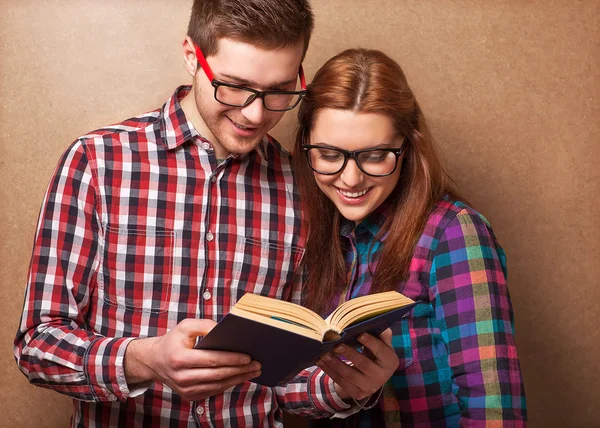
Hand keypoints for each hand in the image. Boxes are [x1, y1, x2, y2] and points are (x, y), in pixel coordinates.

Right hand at [125, 318, 260, 400]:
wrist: (155, 362)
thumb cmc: (173, 341)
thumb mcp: (185, 326)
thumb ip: (204, 325)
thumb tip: (224, 330)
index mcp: (180, 358)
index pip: (211, 360)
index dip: (231, 359)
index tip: (248, 356)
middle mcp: (182, 377)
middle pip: (218, 375)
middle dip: (240, 370)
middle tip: (257, 364)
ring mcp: (186, 389)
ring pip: (218, 385)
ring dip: (238, 379)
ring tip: (253, 371)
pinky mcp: (190, 396)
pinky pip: (214, 390)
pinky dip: (229, 384)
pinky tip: (240, 376)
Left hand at [315, 328, 398, 400]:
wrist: (371, 375)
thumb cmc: (375, 352)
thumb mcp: (381, 342)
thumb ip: (380, 332)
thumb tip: (371, 320)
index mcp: (390, 361)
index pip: (381, 351)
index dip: (370, 343)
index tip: (359, 334)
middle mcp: (382, 376)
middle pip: (364, 364)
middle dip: (349, 353)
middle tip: (336, 344)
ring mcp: (370, 387)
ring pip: (350, 375)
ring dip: (335, 363)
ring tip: (324, 353)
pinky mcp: (357, 393)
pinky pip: (341, 382)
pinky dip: (329, 371)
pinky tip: (321, 361)